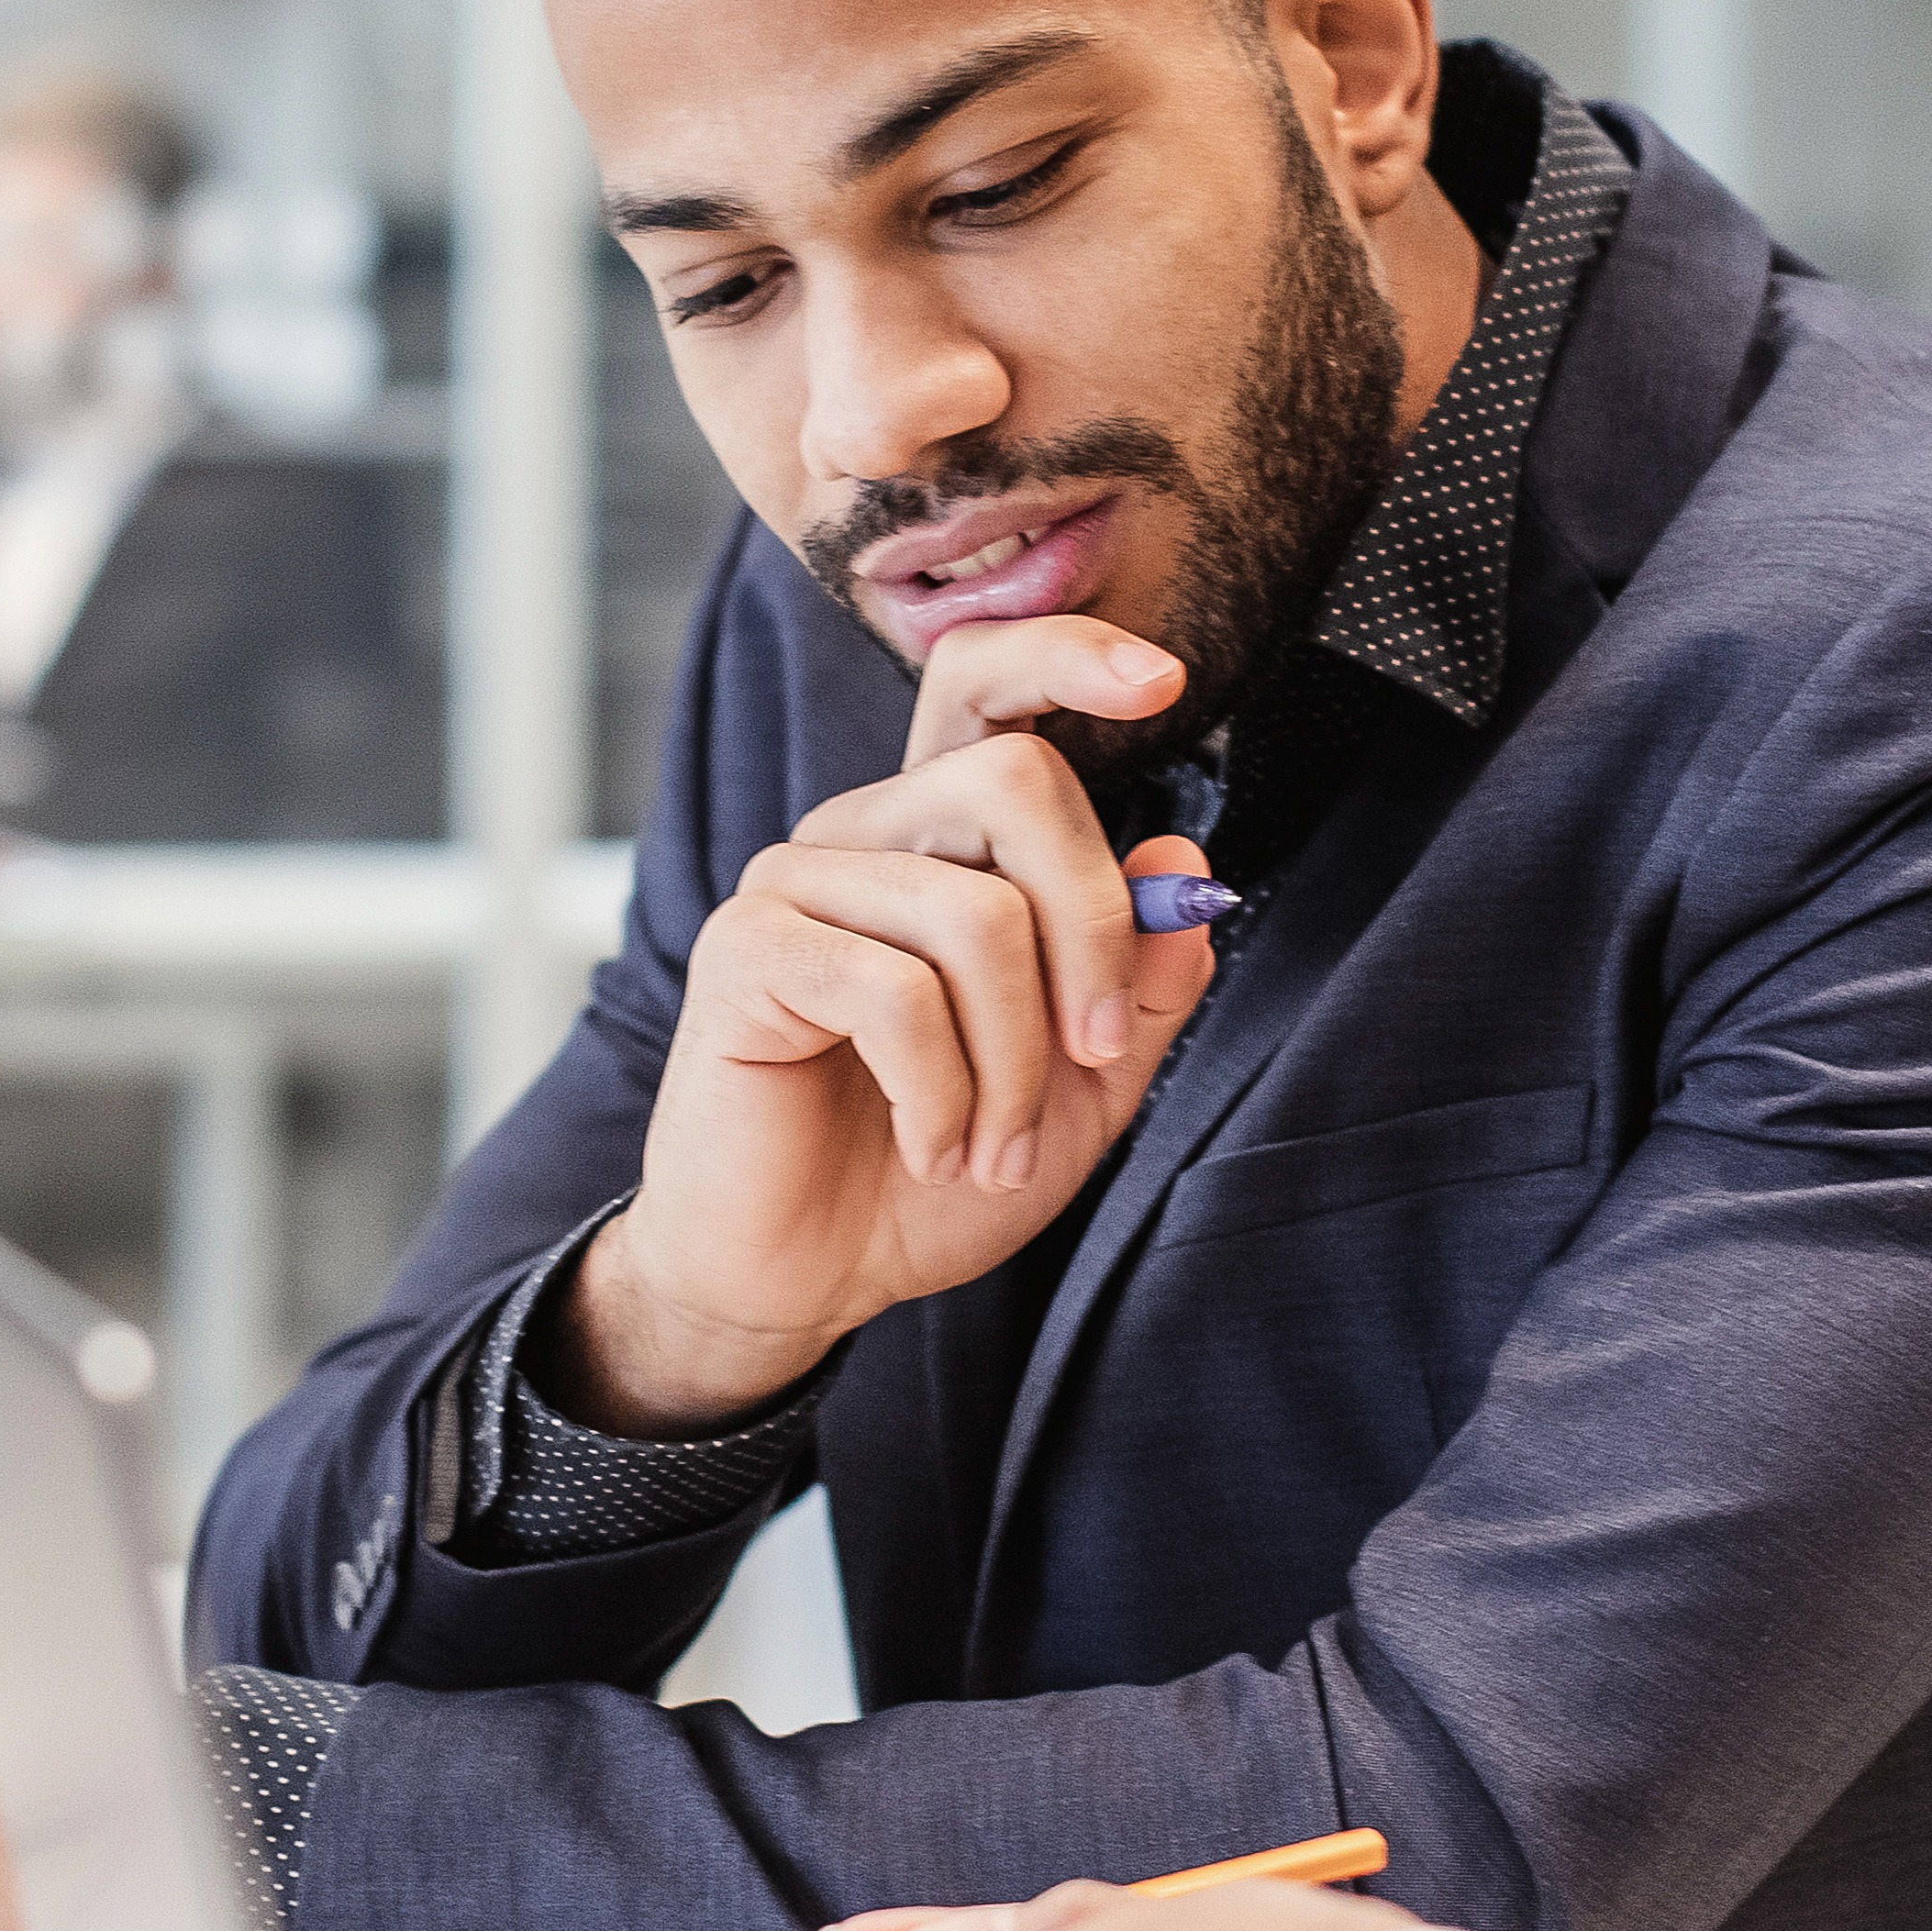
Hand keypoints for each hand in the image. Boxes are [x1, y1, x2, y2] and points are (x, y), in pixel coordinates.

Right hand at [561, 618, 1219, 1431]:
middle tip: (1094, 1055)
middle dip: (1091, 930)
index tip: (1164, 679)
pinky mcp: (747, 951)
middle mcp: (866, 831)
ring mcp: (797, 882)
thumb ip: (1139, 987)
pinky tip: (934, 1146)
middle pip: (1014, 778)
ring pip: (973, 910)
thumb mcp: (1081, 1088)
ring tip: (993, 1146)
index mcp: (942, 838)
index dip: (1069, 653)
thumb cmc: (936, 1170)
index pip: (988, 683)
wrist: (810, 1277)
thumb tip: (1185, 871)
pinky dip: (944, 1092)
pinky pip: (894, 990)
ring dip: (1015, 1060)